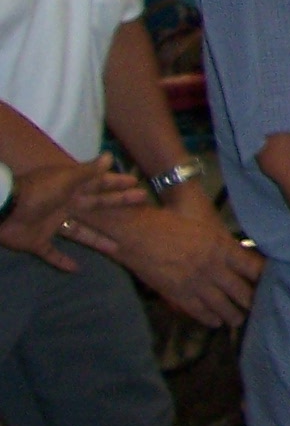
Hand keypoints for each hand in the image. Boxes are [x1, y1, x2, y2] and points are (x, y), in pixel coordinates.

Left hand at [0, 157, 148, 270]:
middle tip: (140, 203)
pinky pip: (52, 253)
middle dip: (117, 204)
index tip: (135, 182)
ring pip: (79, 233)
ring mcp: (51, 225)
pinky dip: (62, 261)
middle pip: (95, 206)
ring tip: (117, 248)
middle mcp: (64, 206)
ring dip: (97, 240)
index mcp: (70, 190)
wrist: (4, 210)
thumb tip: (109, 157)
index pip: (99, 185)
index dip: (116, 183)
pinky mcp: (38, 243)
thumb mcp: (65, 179)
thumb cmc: (38, 192)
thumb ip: (87, 171)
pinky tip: (76, 269)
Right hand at [110, 197, 263, 326]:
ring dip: (232, 314)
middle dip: (251, 301)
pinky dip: (208, 318)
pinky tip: (215, 322)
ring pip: (221, 305)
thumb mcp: (204, 217)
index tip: (272, 282)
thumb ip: (220, 231)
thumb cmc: (170, 216)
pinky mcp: (176, 294)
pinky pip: (197, 310)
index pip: (254, 267)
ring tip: (239, 320)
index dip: (264, 276)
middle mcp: (213, 268)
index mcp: (223, 247)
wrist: (136, 232)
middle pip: (241, 290)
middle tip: (261, 308)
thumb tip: (234, 240)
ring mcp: (195, 283)